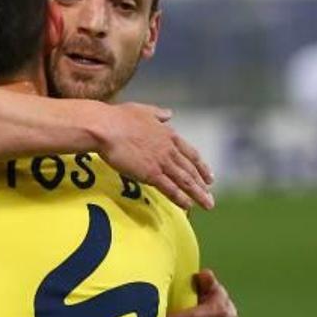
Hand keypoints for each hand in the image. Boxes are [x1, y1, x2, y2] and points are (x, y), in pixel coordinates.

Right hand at [96, 102, 214, 209]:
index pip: (190, 153)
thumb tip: (169, 113)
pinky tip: (188, 206)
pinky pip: (170, 188)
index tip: (209, 177)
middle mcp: (169, 149)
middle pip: (190, 170)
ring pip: (185, 181)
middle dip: (202, 185)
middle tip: (210, 196)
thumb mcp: (143, 110)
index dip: (201, 166)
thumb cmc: (119, 118)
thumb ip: (158, 114)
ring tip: (207, 205)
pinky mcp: (151, 174)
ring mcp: (161, 162)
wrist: (106, 128)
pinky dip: (180, 198)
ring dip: (198, 194)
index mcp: (168, 135)